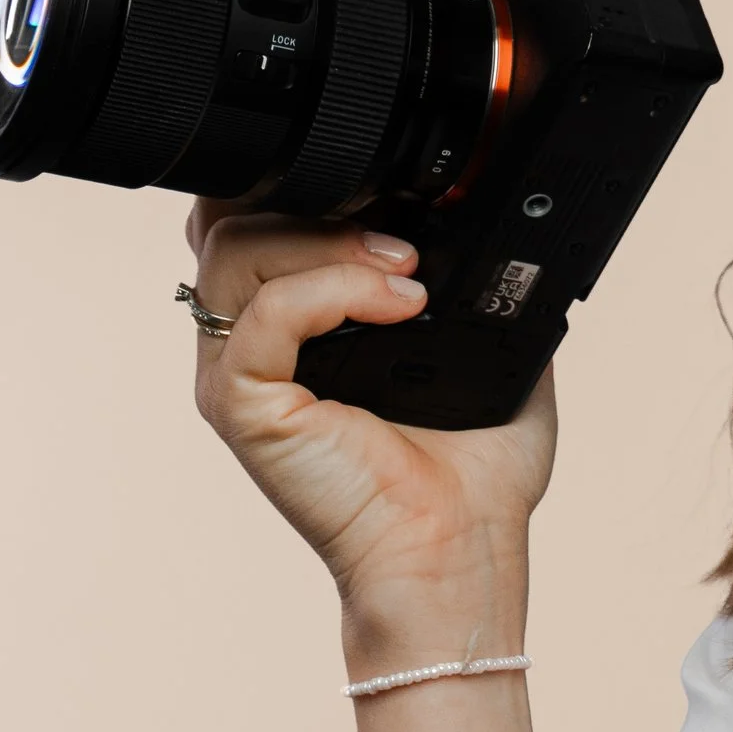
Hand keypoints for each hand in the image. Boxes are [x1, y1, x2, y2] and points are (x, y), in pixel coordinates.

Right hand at [183, 203, 555, 639]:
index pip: (264, 213)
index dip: (320, 184)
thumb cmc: (471, 476)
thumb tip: (501, 221)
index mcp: (301, 322)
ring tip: (406, 271)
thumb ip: (474, 277)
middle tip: (402, 232)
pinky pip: (257, 317)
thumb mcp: (489, 347)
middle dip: (315, 197)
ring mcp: (240, 373)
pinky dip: (328, 290)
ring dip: (327, 240)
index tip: (399, 192)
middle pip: (231, 217)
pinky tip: (397, 306)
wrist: (461, 547)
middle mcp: (257, 341)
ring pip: (234, 251)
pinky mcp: (240, 406)